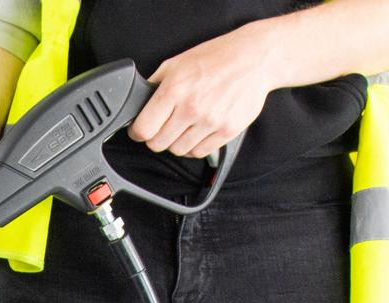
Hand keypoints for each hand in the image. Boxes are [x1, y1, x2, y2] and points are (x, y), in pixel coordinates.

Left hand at [129, 26, 274, 158]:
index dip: (138, 132)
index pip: (143, 130)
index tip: (142, 129)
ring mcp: (210, 121)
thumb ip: (154, 86)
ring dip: (177, 141)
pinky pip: (198, 152)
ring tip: (186, 124)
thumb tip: (137, 106)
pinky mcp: (227, 131)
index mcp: (175, 89)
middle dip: (157, 137)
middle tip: (166, 125)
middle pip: (157, 145)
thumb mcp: (177, 63)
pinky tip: (199, 130)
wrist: (257, 57)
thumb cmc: (217, 58)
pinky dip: (195, 146)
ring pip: (177, 151)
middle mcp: (191, 107)